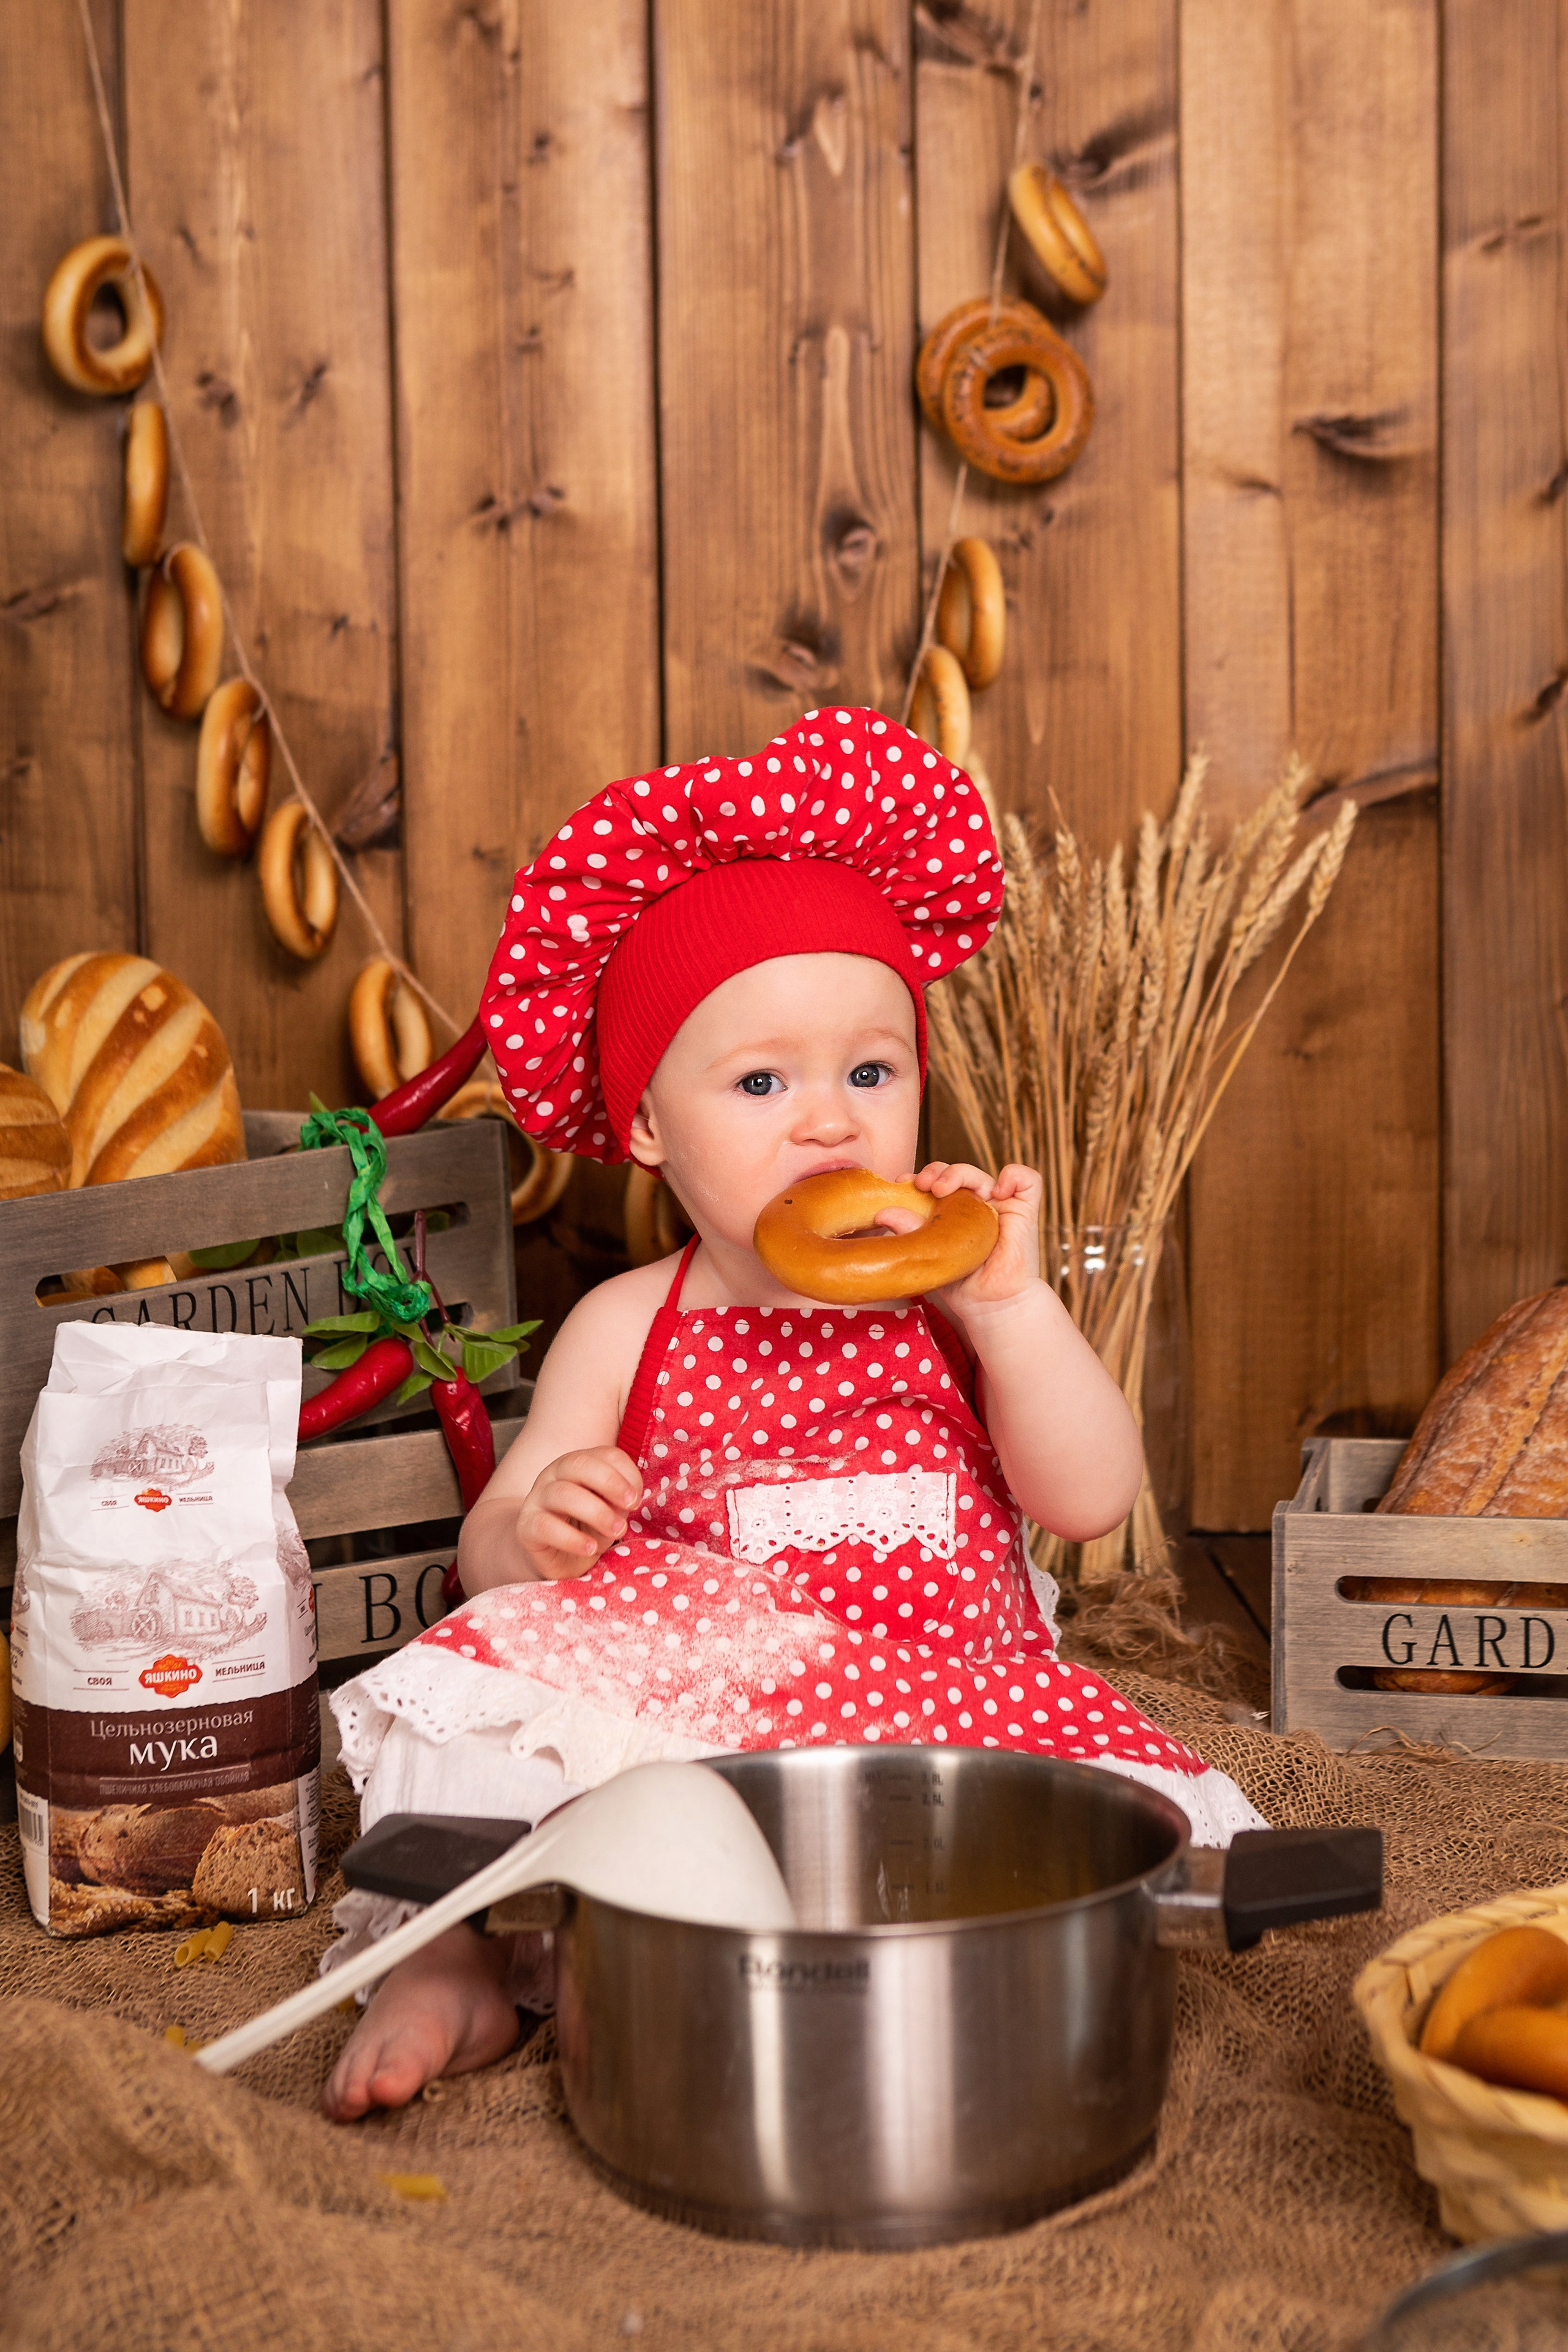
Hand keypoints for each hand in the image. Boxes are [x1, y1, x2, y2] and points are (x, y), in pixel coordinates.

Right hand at [516, 1447, 642, 1581]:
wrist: (553, 1557)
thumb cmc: (585, 1528)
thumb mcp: (609, 1512)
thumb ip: (618, 1501)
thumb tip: (630, 1498)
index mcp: (578, 1464)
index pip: (604, 1454)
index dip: (625, 1472)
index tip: (637, 1498)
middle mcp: (554, 1474)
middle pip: (578, 1464)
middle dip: (610, 1482)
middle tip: (631, 1505)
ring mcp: (537, 1498)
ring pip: (562, 1493)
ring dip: (596, 1512)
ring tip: (617, 1531)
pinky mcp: (526, 1526)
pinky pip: (546, 1526)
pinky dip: (572, 1538)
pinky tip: (589, 1548)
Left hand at [883, 1160, 1042, 1313]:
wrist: (991, 1305)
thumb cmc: (961, 1282)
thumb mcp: (930, 1255)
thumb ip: (911, 1231)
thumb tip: (882, 1213)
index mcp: (952, 1210)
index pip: (936, 1181)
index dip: (920, 1176)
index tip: (902, 1183)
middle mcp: (975, 1204)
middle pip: (956, 1172)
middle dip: (936, 1171)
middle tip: (922, 1184)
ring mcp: (1000, 1205)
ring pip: (982, 1173)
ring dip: (959, 1172)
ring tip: (942, 1187)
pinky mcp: (1024, 1210)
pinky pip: (1028, 1180)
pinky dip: (1012, 1176)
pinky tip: (997, 1190)